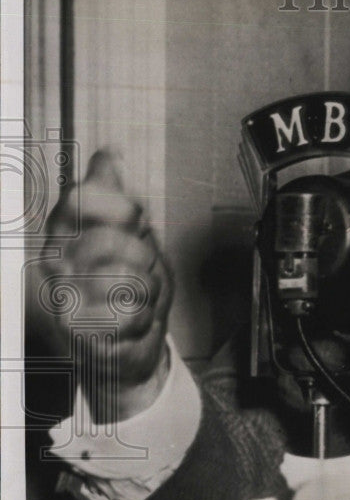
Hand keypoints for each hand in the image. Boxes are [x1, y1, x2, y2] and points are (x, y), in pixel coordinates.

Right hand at [28, 149, 173, 421]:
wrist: (129, 345)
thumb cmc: (127, 290)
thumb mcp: (130, 237)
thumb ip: (115, 198)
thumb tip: (107, 155)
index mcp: (63, 232)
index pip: (80, 198)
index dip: (122, 208)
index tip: (136, 222)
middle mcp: (54, 261)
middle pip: (113, 240)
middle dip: (143, 257)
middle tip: (139, 271)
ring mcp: (62, 297)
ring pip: (125, 277)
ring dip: (146, 290)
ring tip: (135, 298)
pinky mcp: (77, 331)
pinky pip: (131, 312)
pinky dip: (144, 317)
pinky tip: (131, 321)